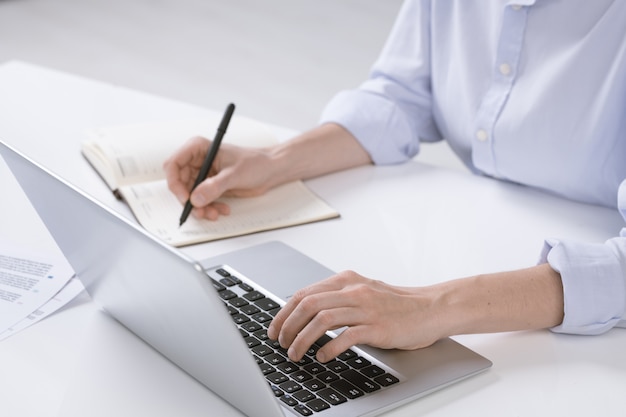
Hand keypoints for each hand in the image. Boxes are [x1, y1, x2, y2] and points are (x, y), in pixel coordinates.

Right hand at [163, 124, 371, 220]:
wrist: (272, 171)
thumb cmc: (257, 162)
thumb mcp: (235, 174)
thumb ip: (215, 186)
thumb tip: (197, 197)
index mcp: (199, 148)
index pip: (174, 164)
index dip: (175, 183)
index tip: (185, 197)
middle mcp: (198, 161)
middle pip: (179, 184)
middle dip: (189, 200)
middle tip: (200, 211)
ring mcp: (204, 175)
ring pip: (190, 196)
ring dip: (200, 208)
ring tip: (214, 213)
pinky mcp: (211, 187)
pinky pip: (202, 201)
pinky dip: (209, 208)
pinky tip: (222, 209)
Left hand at [267, 264, 564, 362]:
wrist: (432, 308)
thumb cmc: (397, 304)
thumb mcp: (363, 292)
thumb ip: (338, 297)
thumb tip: (306, 310)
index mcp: (346, 280)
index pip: (304, 293)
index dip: (284, 312)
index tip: (275, 329)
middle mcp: (353, 290)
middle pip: (308, 304)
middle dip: (288, 326)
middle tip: (281, 343)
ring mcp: (366, 308)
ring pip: (322, 319)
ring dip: (302, 339)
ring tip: (295, 354)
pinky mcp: (378, 326)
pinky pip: (347, 336)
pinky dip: (330, 347)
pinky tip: (323, 357)